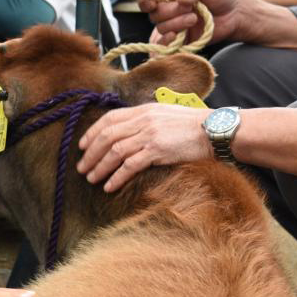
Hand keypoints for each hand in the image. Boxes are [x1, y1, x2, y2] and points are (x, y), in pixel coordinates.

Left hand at [77, 103, 209, 192]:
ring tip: (91, 179)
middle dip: (90, 153)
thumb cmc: (192, 126)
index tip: (82, 146)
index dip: (92, 133)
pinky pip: (130, 165)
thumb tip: (127, 132)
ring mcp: (149, 134)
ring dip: (99, 166)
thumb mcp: (164, 115)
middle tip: (82, 168)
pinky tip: (109, 186)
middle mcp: (143, 120)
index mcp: (143, 110)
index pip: (109, 119)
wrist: (214, 130)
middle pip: (107, 136)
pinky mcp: (157, 150)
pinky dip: (117, 176)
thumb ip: (145, 120)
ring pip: (114, 151)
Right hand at [139, 0, 243, 48]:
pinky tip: (177, 36)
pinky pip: (167, 46)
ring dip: (176, 24)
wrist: (236, 14)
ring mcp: (174, 27)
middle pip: (155, 15)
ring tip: (195, 19)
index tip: (152, 3)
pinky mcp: (181, 42)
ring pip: (161, 29)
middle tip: (191, 9)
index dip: (146, 1)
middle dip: (170, 12)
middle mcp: (169, 11)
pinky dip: (168, 42)